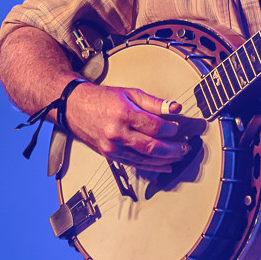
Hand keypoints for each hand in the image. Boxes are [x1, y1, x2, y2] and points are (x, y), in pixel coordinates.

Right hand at [65, 82, 187, 172]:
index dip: (170, 129)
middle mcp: (117, 133)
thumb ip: (154, 102)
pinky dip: (150, 166)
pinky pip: (134, 164)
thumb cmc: (103, 98)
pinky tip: (162, 165)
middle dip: (172, 149)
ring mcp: (112, 147)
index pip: (154, 126)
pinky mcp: (109, 155)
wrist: (74, 107)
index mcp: (123, 114)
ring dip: (164, 160)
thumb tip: (175, 108)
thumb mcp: (130, 93)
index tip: (178, 128)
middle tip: (185, 148)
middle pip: (151, 146)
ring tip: (178, 157)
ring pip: (144, 159)